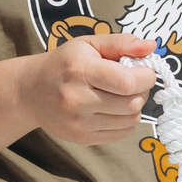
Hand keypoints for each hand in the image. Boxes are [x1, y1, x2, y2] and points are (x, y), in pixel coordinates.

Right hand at [20, 33, 155, 144]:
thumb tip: (151, 47)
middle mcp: (77, 99)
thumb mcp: (88, 44)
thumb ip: (121, 43)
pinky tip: (114, 109)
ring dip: (135, 106)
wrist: (30, 91)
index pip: (127, 82)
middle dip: (142, 90)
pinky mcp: (81, 138)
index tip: (144, 70)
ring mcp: (78, 122)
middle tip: (133, 82)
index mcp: (80, 71)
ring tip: (122, 95)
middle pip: (132, 103)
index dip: (145, 76)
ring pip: (130, 120)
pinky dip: (125, 121)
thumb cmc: (64, 64)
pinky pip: (121, 134)